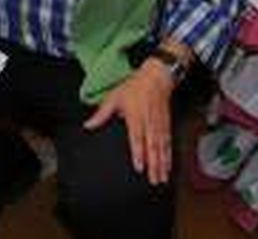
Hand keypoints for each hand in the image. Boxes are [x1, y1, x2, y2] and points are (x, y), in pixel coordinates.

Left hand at [83, 61, 175, 184]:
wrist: (157, 76)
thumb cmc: (135, 86)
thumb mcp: (115, 96)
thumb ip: (102, 113)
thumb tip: (88, 125)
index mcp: (135, 117)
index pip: (137, 138)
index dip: (138, 153)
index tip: (139, 167)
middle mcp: (149, 123)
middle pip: (152, 147)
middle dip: (154, 165)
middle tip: (153, 181)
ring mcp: (159, 125)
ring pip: (162, 148)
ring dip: (162, 164)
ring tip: (161, 179)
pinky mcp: (166, 125)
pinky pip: (168, 143)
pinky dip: (169, 156)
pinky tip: (168, 167)